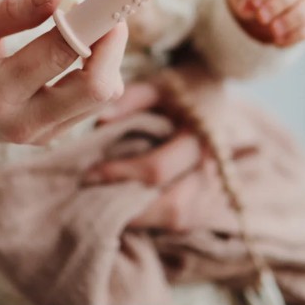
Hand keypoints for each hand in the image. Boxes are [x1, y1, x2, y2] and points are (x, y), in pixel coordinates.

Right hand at [0, 0, 127, 153]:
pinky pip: (94, 101)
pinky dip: (99, 69)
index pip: (61, 52)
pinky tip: (80, 47)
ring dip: (109, 55)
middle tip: (105, 9)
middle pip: (98, 87)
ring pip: (105, 94)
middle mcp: (24, 120)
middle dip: (113, 42)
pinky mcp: (53, 135)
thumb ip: (12, 10)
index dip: (91, 20)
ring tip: (89, 24)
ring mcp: (42, 135)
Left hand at [83, 57, 226, 229]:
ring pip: (179, 219)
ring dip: (142, 218)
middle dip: (131, 208)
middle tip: (94, 199)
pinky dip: (154, 219)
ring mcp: (214, 186)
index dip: (120, 174)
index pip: (157, 168)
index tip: (89, 173)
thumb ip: (132, 98)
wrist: (214, 92)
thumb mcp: (158, 84)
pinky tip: (128, 209)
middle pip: (174, 206)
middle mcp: (212, 167)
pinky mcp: (209, 198)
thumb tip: (100, 120)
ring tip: (108, 207)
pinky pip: (182, 220)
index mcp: (201, 136)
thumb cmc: (181, 87)